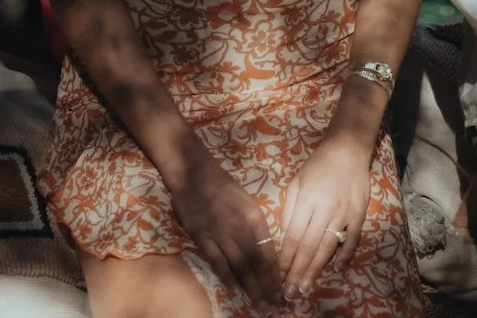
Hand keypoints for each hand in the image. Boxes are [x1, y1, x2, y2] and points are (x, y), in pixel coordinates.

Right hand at [169, 149, 284, 313]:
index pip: (268, 251)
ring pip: (239, 267)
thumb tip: (266, 252)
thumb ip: (255, 227)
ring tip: (260, 307)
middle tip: (275, 309)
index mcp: (254, 216)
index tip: (282, 292)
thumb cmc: (223, 186)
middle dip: (266, 289)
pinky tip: (236, 292)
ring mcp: (220, 233)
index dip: (275, 275)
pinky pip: (217, 262)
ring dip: (250, 289)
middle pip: (256, 264)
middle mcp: (240, 226)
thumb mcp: (247, 202)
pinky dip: (228, 278)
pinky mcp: (202, 237)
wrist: (194, 172)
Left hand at [278, 135, 370, 300]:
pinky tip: (337, 269)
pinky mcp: (359, 213)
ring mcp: (345, 212)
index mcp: (307, 199)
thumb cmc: (318, 165)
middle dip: (297, 271)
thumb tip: (284, 237)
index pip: (293, 235)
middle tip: (289, 293)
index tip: (278, 276)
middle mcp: (325, 207)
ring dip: (316, 269)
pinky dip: (345, 255)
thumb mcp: (297, 181)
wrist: (348, 148)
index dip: (285, 258)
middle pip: (309, 245)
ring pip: (328, 246)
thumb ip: (289, 208)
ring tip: (306, 287)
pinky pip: (353, 238)